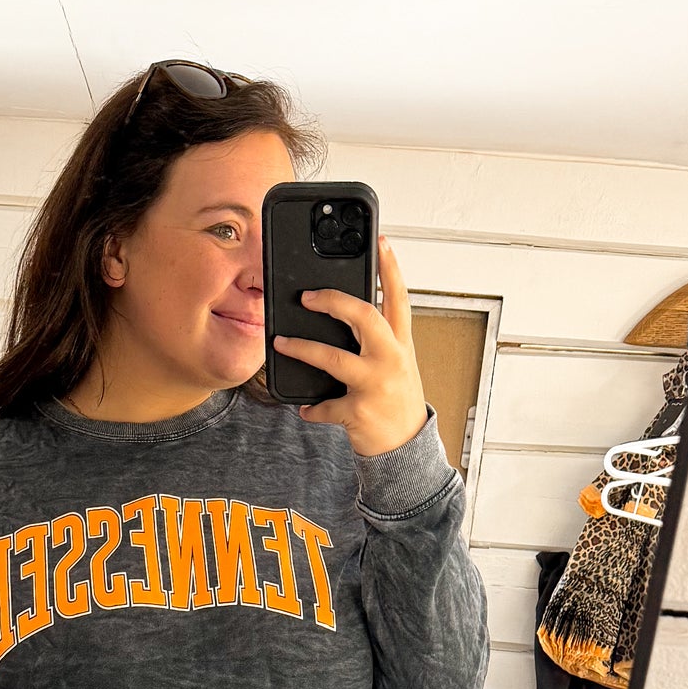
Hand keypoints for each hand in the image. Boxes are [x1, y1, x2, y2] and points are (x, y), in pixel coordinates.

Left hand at [275, 237, 428, 458]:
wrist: (406, 448)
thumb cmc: (396, 401)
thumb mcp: (397, 364)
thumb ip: (378, 340)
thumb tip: (342, 315)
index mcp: (400, 344)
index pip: (398, 298)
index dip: (390, 268)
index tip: (381, 240)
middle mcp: (390, 359)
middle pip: (363, 317)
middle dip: (333, 302)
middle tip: (307, 296)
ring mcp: (375, 385)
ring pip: (333, 359)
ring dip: (302, 349)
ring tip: (281, 342)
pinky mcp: (359, 412)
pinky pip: (325, 405)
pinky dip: (312, 408)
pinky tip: (305, 409)